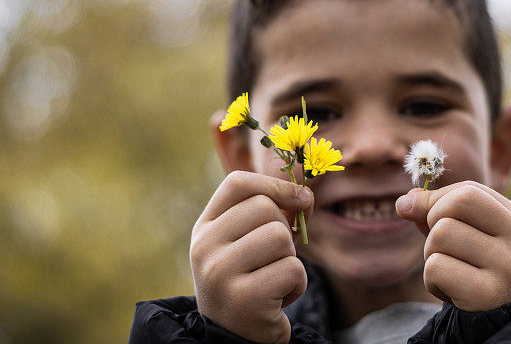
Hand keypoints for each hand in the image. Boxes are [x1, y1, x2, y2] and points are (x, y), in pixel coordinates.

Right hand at [190, 171, 313, 342]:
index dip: (275, 184)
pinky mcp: (244, 298)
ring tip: (273, 280)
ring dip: (291, 260)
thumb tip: (306, 195)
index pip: (237, 183)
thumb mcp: (252, 243)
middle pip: (265, 208)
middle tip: (273, 260)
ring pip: (280, 237)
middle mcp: (204, 247)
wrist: (237, 339)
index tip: (301, 198)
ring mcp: (219, 272)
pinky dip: (297, 285)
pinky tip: (277, 301)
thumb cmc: (253, 282)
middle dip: (284, 232)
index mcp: (205, 229)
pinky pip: (292, 269)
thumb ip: (273, 215)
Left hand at [396, 180, 510, 311]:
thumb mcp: (473, 233)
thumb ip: (440, 211)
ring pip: (439, 237)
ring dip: (431, 254)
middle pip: (451, 209)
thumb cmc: (484, 268)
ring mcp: (507, 270)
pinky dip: (431, 280)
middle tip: (445, 248)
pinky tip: (450, 290)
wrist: (507, 320)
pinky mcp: (486, 296)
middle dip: (433, 224)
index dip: (439, 200)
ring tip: (451, 270)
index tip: (430, 215)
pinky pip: (435, 268)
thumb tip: (404, 201)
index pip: (468, 191)